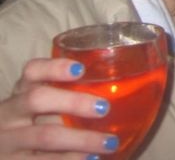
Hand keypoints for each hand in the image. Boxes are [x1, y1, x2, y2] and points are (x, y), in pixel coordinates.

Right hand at [0, 57, 117, 157]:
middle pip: (37, 99)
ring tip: (110, 143)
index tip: (80, 69)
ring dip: (82, 140)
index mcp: (20, 94)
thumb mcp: (38, 112)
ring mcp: (7, 142)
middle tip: (104, 108)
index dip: (54, 67)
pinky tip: (91, 159)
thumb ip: (66, 101)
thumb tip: (120, 94)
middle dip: (74, 102)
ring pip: (45, 136)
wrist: (5, 154)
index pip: (31, 71)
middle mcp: (8, 114)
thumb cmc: (30, 129)